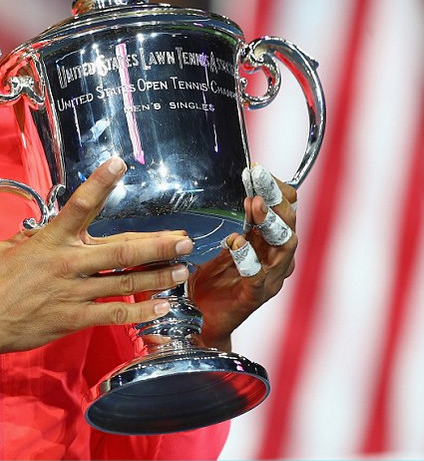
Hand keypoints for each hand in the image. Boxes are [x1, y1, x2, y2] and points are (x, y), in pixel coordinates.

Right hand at [0, 157, 193, 357]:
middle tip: (184, 239)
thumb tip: (49, 229)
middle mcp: (68, 263)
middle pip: (122, 250)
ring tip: (183, 270)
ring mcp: (74, 292)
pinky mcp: (74, 318)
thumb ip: (36, 237)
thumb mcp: (10, 247)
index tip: (120, 163)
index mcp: (51, 239)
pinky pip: (115, 313)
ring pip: (126, 282)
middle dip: (158, 244)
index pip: (80, 204)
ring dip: (158, 275)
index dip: (101, 182)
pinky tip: (162, 307)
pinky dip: (141, 310)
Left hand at [190, 165, 298, 350]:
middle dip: (276, 198)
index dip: (277, 189)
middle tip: (259, 179)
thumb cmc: (211, 280)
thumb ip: (232, 221)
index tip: (259, 171)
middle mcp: (276, 258)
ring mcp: (270, 278)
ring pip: (284, 246)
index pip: (286, 209)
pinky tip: (235, 242)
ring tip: (255, 204)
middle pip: (289, 222)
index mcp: (267, 243)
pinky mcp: (255, 296)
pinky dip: (248, 257)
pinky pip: (258, 276)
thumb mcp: (220, 243)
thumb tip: (231, 190)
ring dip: (270, 222)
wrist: (202, 320)